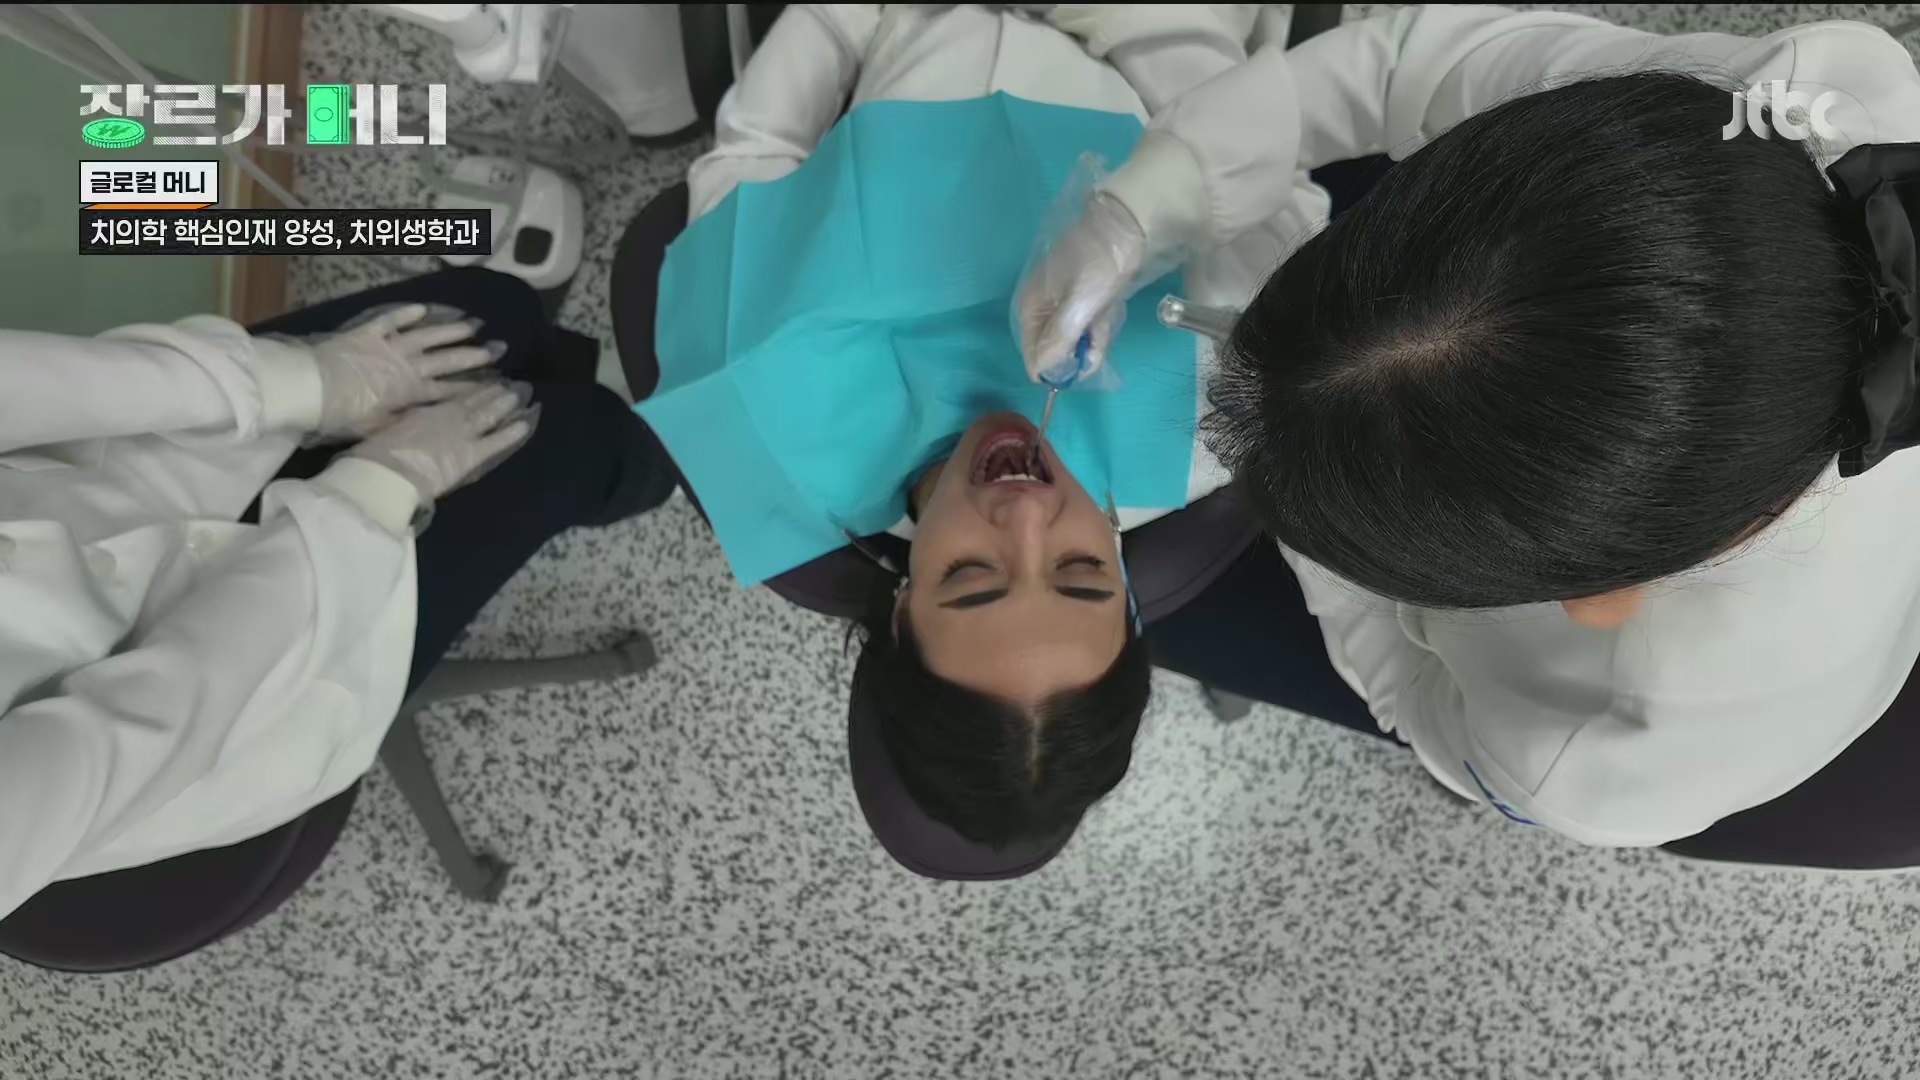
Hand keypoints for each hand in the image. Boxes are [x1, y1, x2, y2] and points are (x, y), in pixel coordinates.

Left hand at [310, 304, 503, 436]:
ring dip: (450, 330)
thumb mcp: (375, 427)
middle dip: (473, 356)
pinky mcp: (368, 333)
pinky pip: (391, 320)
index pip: (447, 391)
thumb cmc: (341, 416)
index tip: (493, 386)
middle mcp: (406, 366)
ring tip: (473, 325)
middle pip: (446, 360)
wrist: (310, 389)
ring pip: (427, 336)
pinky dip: (406, 314)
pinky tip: (423, 309)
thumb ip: (400, 422)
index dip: (471, 389)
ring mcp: (389, 346)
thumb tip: (422, 420)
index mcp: (409, 392)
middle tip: (497, 349)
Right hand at [345, 382, 537, 503]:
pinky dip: (512, 431)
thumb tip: (407, 418)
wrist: (386, 473)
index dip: (471, 388)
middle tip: (510, 382)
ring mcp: (462, 433)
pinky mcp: (471, 454)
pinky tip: (525, 423)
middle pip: (473, 400)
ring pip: (488, 413)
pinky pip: (497, 440)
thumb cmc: (378, 452)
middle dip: (492, 391)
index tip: (485, 380)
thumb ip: (404, 421)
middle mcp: (447, 415)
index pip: (453, 396)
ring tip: (520, 392)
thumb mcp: (388, 429)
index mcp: (425, 409)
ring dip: (504, 403)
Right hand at [1015, 191, 1146, 382]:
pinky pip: (1087, 325)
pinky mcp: (1084, 299)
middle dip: (1077, 355)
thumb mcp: (1079, 304)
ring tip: (1105, 325)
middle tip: (1096, 351)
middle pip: (1053, 348)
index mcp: (1031, 307)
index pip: (1032, 354)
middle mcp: (1042, 308)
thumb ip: (1058, 338)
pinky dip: (1099, 328)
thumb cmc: (1099, 264)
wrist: (1126, 225)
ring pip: (1074, 338)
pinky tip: (1108, 314)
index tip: (1075, 373)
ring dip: (1092, 341)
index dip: (1053, 368)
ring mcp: (1064, 303)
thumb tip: (1041, 370)